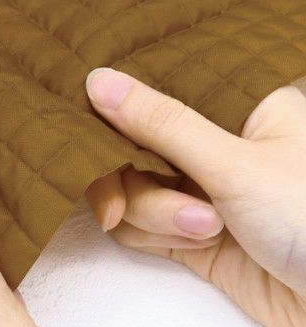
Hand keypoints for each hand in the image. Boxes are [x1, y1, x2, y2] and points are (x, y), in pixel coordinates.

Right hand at [85, 68, 305, 326]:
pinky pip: (137, 228)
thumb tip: (98, 80)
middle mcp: (207, 149)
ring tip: (210, 231)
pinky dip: (155, 238)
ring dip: (157, 217)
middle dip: (144, 188)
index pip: (151, 100)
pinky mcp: (185, 236)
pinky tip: (201, 246)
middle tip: (175, 208)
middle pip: (128, 154)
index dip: (117, 118)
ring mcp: (193, 193)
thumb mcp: (234, 164)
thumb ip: (162, 124)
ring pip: (129, 194)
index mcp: (230, 110)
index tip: (92, 137)